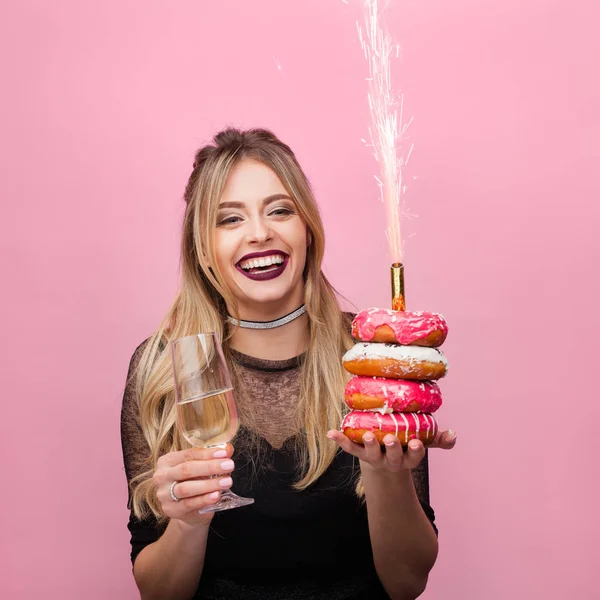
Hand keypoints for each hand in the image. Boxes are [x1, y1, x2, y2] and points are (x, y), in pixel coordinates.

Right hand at [153, 443, 235, 525]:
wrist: (189, 510)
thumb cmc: (195, 482)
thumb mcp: (202, 468)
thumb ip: (214, 457)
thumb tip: (228, 448)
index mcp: (167, 461)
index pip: (188, 454)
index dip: (207, 453)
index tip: (225, 453)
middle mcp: (162, 476)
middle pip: (186, 469)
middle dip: (210, 467)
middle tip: (229, 465)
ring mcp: (164, 495)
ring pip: (186, 488)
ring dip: (209, 484)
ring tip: (227, 481)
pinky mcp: (171, 510)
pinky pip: (189, 504)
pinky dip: (204, 499)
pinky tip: (217, 495)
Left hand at [326, 429, 456, 472]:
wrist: (384, 460)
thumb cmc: (406, 446)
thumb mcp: (423, 443)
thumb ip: (438, 439)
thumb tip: (453, 435)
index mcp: (408, 457)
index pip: (415, 455)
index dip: (416, 450)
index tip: (418, 442)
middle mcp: (391, 460)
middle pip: (394, 457)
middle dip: (393, 448)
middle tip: (391, 439)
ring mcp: (374, 457)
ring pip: (371, 454)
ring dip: (369, 444)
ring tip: (367, 435)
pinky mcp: (359, 453)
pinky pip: (349, 447)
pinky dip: (340, 440)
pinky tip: (331, 432)